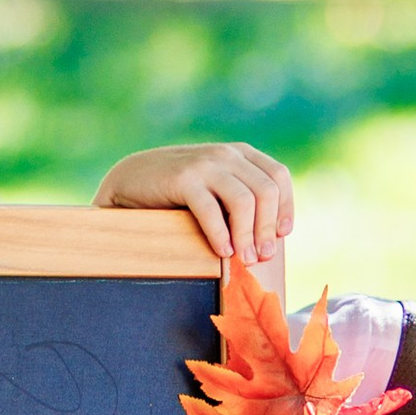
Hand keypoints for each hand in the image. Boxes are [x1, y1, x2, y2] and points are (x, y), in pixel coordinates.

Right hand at [94, 141, 294, 266]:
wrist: (130, 180)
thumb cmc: (177, 194)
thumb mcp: (215, 188)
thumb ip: (240, 200)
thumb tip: (270, 239)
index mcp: (239, 154)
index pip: (278, 176)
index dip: (284, 208)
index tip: (281, 236)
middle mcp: (226, 154)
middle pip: (265, 191)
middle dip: (267, 229)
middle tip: (262, 257)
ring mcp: (205, 164)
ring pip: (244, 201)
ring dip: (247, 236)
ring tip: (244, 260)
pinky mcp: (183, 178)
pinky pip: (212, 210)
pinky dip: (221, 235)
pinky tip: (222, 252)